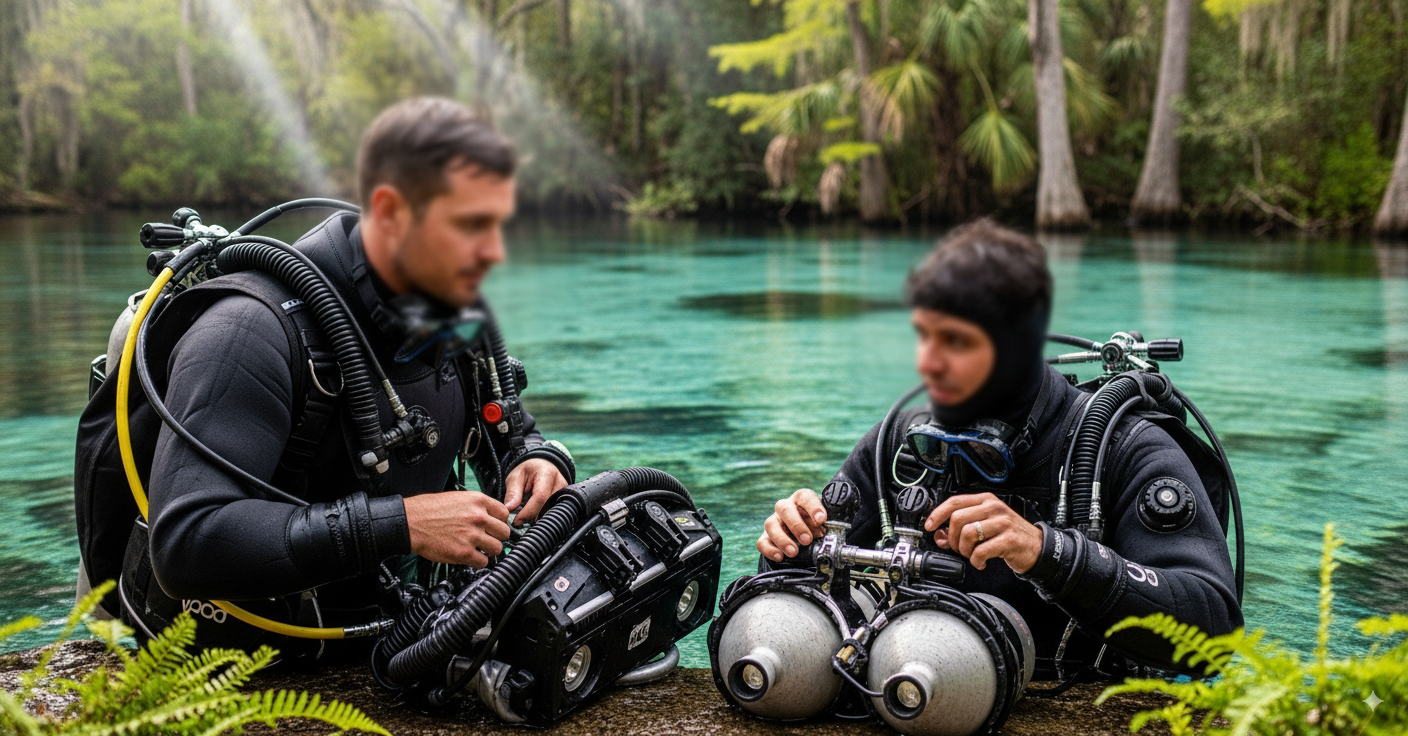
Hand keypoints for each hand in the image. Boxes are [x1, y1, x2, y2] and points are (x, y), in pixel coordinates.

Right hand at [404, 490, 510, 567]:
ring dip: (489, 550)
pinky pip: (483, 562)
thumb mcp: (458, 498)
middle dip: (497, 537)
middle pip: (504, 532)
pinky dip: (478, 561)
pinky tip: (471, 556)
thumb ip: (477, 506)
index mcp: (478, 501)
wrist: (411, 522)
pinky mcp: (464, 553)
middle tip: (488, 539)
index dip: (499, 522)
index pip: (504, 513)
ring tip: (479, 548)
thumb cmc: (429, 510)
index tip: (494, 526)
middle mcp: (478, 517)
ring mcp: (472, 535)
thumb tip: (490, 516)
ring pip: (497, 548)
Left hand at [504, 458, 569, 525]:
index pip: (540, 496)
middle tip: (518, 521)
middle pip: (547, 507)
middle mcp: (560, 482)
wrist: (539, 468)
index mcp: (547, 473)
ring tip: (524, 516)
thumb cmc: (526, 472)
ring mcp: (564, 492)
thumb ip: (513, 493)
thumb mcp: (515, 478)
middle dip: (531, 517)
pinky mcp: (565, 500)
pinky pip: (553, 513)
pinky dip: (542, 517)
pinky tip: (533, 515)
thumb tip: (509, 510)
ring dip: (537, 518)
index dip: (528, 511)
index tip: (516, 521)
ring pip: (551, 512)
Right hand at [757, 489, 827, 562]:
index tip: (822, 519)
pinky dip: (769, 550)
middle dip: (796, 525)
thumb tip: (826, 536)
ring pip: (770, 524)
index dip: (814, 507)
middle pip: (785, 509)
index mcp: (801, 499)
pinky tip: (780, 557)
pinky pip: (761, 542)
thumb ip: (825, 526)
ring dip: (782, 539)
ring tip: (793, 552)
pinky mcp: (766, 536)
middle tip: (807, 540)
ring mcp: (774, 521)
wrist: (802, 534)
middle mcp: (785, 508)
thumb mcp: (822, 523)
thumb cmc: (814, 525)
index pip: (806, 497)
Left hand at [926, 492, 1042, 572]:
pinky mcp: (1009, 540)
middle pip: (957, 518)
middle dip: (952, 538)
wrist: (1037, 547)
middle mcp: (994, 508)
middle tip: (959, 548)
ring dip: (964, 550)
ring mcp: (1002, 522)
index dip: (937, 514)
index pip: (955, 501)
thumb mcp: (986, 525)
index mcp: (986, 500)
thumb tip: (939, 536)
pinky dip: (976, 561)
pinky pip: (981, 551)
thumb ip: (963, 528)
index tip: (929, 526)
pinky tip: (981, 562)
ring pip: (967, 533)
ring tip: (972, 555)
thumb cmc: (1009, 535)